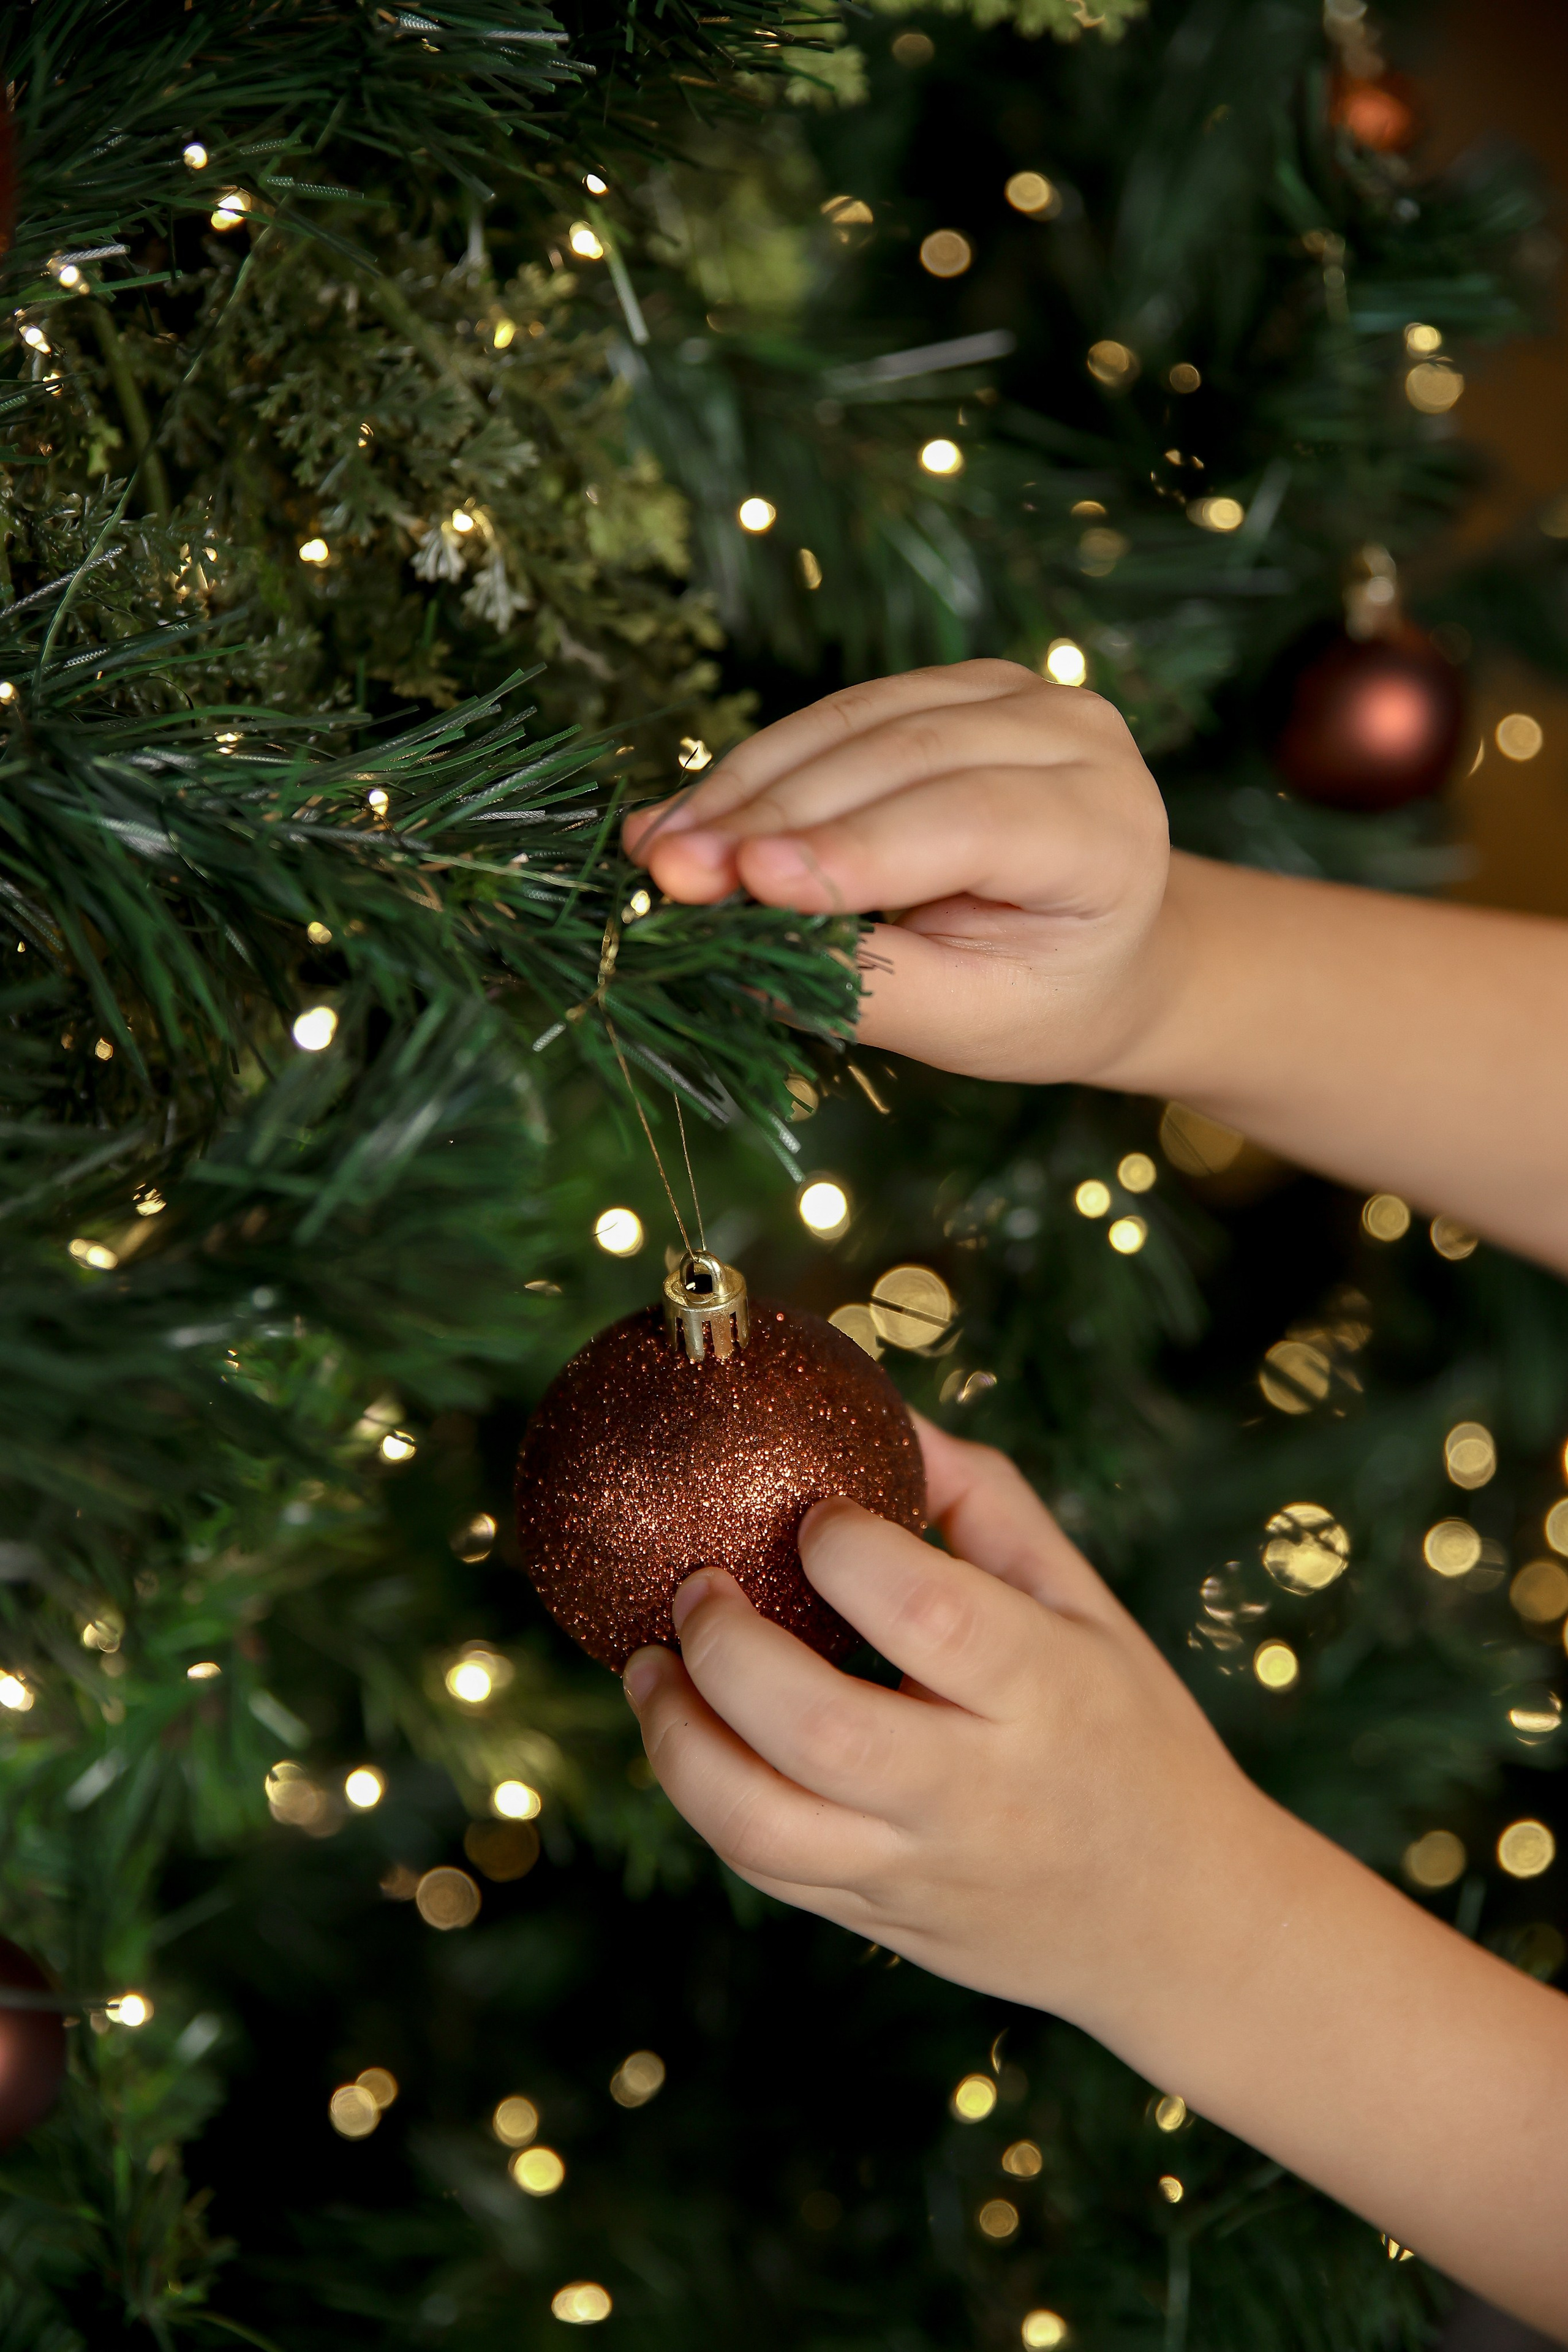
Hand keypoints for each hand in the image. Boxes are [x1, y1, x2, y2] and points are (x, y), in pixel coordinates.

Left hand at [621, 1418, 1267, 2051]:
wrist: (1179, 1924)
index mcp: (1048, 1692)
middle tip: (694, 1585)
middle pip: (819, 1729)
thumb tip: (891, 1417)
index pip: (931, 1615)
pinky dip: (702, 1793)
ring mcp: (918, 1869)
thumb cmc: (1128, 1732)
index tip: (813, 1514)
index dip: (848, 1550)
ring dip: (676, 1737)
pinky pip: (762, 1868)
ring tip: (649, 1664)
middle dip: (727, 1647)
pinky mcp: (876, 1921)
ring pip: (760, 1824)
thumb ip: (988, 1504)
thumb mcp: (1087, 1608)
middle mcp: (980, 1792)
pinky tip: (688, 1729)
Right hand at [622, 661, 1171, 1085]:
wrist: (1104, 949)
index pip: (969, 820)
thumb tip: (738, 958)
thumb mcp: (972, 1022)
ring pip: (856, 721)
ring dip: (746, 786)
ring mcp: (1014, 693)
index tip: (747, 881)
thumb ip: (870, 987)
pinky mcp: (953, 685)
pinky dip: (759, 767)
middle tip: (667, 875)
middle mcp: (1075, 734)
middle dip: (771, 818)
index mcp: (1105, 828)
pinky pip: (839, 713)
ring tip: (658, 850)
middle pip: (901, 758)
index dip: (851, 849)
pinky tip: (690, 815)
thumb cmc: (1044, 997)